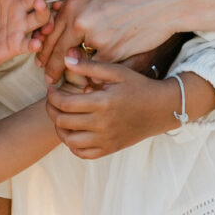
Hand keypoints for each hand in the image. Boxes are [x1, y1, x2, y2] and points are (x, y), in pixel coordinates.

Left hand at [38, 0, 184, 79]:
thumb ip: (77, 9)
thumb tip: (58, 17)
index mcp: (73, 5)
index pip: (51, 33)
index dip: (45, 51)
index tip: (42, 62)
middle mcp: (79, 21)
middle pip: (57, 51)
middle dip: (52, 68)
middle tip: (49, 80)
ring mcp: (94, 38)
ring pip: (75, 64)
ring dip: (71, 76)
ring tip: (66, 86)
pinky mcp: (112, 52)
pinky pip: (96, 71)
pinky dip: (92, 79)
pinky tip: (89, 85)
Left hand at [46, 56, 179, 158]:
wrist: (162, 109)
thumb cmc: (138, 86)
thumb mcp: (116, 71)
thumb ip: (90, 66)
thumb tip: (66, 61)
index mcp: (103, 103)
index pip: (65, 103)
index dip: (52, 95)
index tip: (52, 89)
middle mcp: (102, 124)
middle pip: (63, 122)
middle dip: (52, 109)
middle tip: (53, 101)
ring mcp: (106, 139)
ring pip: (69, 141)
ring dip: (60, 129)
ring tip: (62, 117)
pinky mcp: (110, 149)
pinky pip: (83, 153)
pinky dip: (73, 145)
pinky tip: (74, 131)